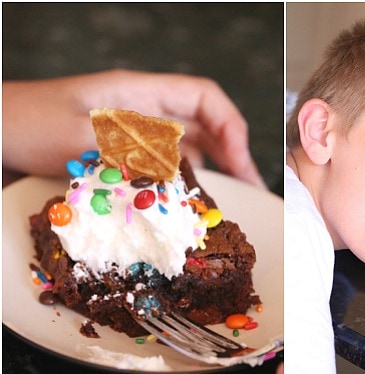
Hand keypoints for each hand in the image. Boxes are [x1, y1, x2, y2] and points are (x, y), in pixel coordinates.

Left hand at [2, 69, 265, 186]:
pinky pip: (166, 167)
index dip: (231, 126)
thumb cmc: (27, 122)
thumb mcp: (81, 138)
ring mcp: (136, 134)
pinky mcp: (126, 156)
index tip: (241, 161)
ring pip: (188, 148)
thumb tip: (184, 178)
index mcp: (140, 93)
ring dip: (212, 171)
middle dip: (232, 155)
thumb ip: (135, 155)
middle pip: (205, 125)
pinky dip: (183, 183)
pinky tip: (191, 203)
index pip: (204, 97)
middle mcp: (144, 111)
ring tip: (230, 202)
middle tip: (250, 191)